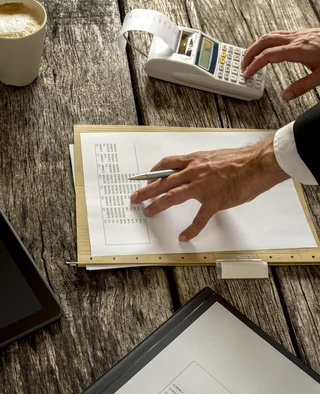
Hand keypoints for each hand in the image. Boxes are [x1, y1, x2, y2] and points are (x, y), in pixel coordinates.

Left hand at [130, 137, 288, 241]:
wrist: (257, 164)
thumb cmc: (240, 160)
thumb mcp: (214, 157)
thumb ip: (201, 165)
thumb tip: (193, 171)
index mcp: (195, 160)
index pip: (167, 165)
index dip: (153, 172)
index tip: (146, 178)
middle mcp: (194, 172)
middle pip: (163, 182)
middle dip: (146, 190)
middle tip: (135, 198)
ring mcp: (203, 187)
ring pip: (173, 197)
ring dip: (158, 205)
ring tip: (148, 212)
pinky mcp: (214, 201)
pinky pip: (199, 219)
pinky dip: (191, 229)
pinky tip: (183, 236)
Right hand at [241, 28, 319, 100]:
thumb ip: (302, 86)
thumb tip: (286, 96)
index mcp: (298, 49)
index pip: (269, 56)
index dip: (255, 65)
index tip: (247, 73)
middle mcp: (297, 39)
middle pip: (266, 40)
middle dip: (251, 52)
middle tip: (242, 64)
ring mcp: (300, 34)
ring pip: (271, 34)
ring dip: (258, 45)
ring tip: (250, 56)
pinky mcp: (303, 33)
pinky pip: (280, 34)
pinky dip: (268, 41)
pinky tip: (268, 49)